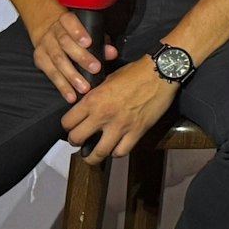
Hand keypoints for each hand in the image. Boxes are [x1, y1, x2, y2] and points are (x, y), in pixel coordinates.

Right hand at [30, 10, 118, 103]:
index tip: (88, 42)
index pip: (70, 22)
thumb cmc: (75, 33)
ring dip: (71, 76)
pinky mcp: (39, 60)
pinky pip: (51, 74)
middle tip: (95, 69)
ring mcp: (44, 46)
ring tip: (84, 88)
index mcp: (65, 20)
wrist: (48, 30)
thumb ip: (100, 41)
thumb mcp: (88, 31)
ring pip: (57, 61)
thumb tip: (112, 53)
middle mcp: (53, 33)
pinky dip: (61, 86)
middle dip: (81, 57)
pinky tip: (70, 95)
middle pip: (66, 44)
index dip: (78, 32)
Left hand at [61, 62, 177, 163]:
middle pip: (77, 139)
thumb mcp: (108, 80)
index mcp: (93, 100)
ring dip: (93, 156)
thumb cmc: (135, 72)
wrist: (161, 72)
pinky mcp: (137, 131)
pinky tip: (116, 148)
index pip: (67, 123)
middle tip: (80, 141)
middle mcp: (102, 115)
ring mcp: (120, 126)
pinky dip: (116, 152)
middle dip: (76, 142)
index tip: (72, 127)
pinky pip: (121, 151)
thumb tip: (88, 107)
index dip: (67, 126)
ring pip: (98, 153)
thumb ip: (96, 96)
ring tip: (94, 155)